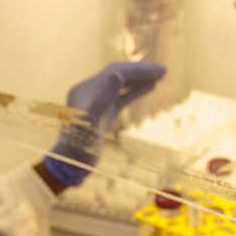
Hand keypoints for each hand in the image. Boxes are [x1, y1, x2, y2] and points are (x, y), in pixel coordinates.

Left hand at [42, 62, 165, 186]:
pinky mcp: (104, 114)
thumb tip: (117, 73)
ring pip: (121, 85)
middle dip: (140, 71)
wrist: (72, 165)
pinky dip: (136, 91)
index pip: (115, 73)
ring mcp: (97, 103)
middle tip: (164, 70)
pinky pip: (122, 97)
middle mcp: (90, 92)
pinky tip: (151, 87)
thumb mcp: (88, 123)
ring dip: (140, 79)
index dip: (137, 71)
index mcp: (85, 90)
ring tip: (161, 75)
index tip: (158, 70)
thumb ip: (101, 98)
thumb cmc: (77, 147)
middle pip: (118, 75)